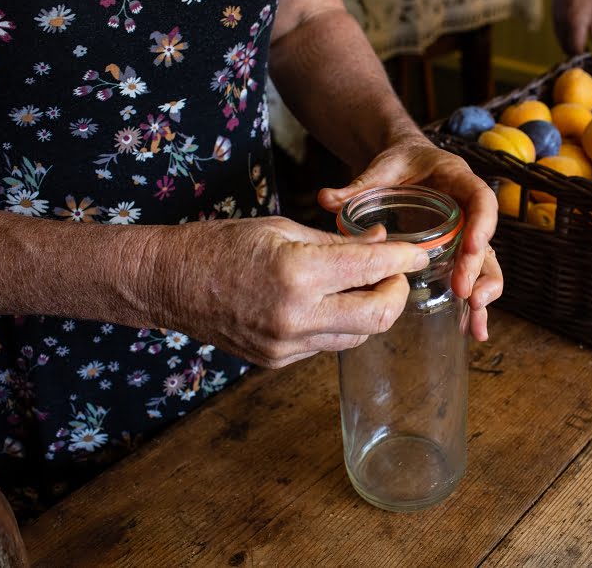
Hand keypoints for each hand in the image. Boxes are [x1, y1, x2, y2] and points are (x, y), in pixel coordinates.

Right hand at [148, 217, 428, 367]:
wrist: (171, 283)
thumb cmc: (223, 245)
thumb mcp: (283, 229)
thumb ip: (337, 241)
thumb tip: (382, 242)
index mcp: (297, 273)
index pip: (372, 268)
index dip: (405, 259)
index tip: (420, 253)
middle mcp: (296, 316)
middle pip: (380, 317)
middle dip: (398, 293)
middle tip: (396, 274)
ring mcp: (286, 346)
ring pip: (358, 336)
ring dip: (371, 310)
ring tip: (364, 285)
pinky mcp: (278, 361)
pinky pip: (328, 345)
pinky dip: (340, 323)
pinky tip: (329, 302)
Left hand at [318, 134, 502, 341]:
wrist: (410, 163)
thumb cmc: (401, 164)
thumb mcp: (384, 170)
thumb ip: (360, 185)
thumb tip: (325, 199)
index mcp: (459, 181)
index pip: (481, 200)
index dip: (482, 223)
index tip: (472, 246)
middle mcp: (469, 209)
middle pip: (486, 241)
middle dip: (478, 269)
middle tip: (464, 292)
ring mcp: (466, 233)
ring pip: (485, 265)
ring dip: (483, 294)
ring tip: (476, 324)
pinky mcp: (457, 252)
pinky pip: (471, 277)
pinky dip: (473, 305)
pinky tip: (472, 331)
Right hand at [553, 0, 591, 54]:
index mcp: (575, 26)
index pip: (576, 50)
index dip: (582, 56)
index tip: (590, 56)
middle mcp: (563, 26)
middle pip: (566, 47)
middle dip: (575, 51)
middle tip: (587, 50)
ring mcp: (556, 20)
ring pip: (561, 40)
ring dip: (569, 43)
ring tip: (581, 40)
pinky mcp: (554, 15)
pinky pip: (558, 31)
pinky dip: (565, 35)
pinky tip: (574, 29)